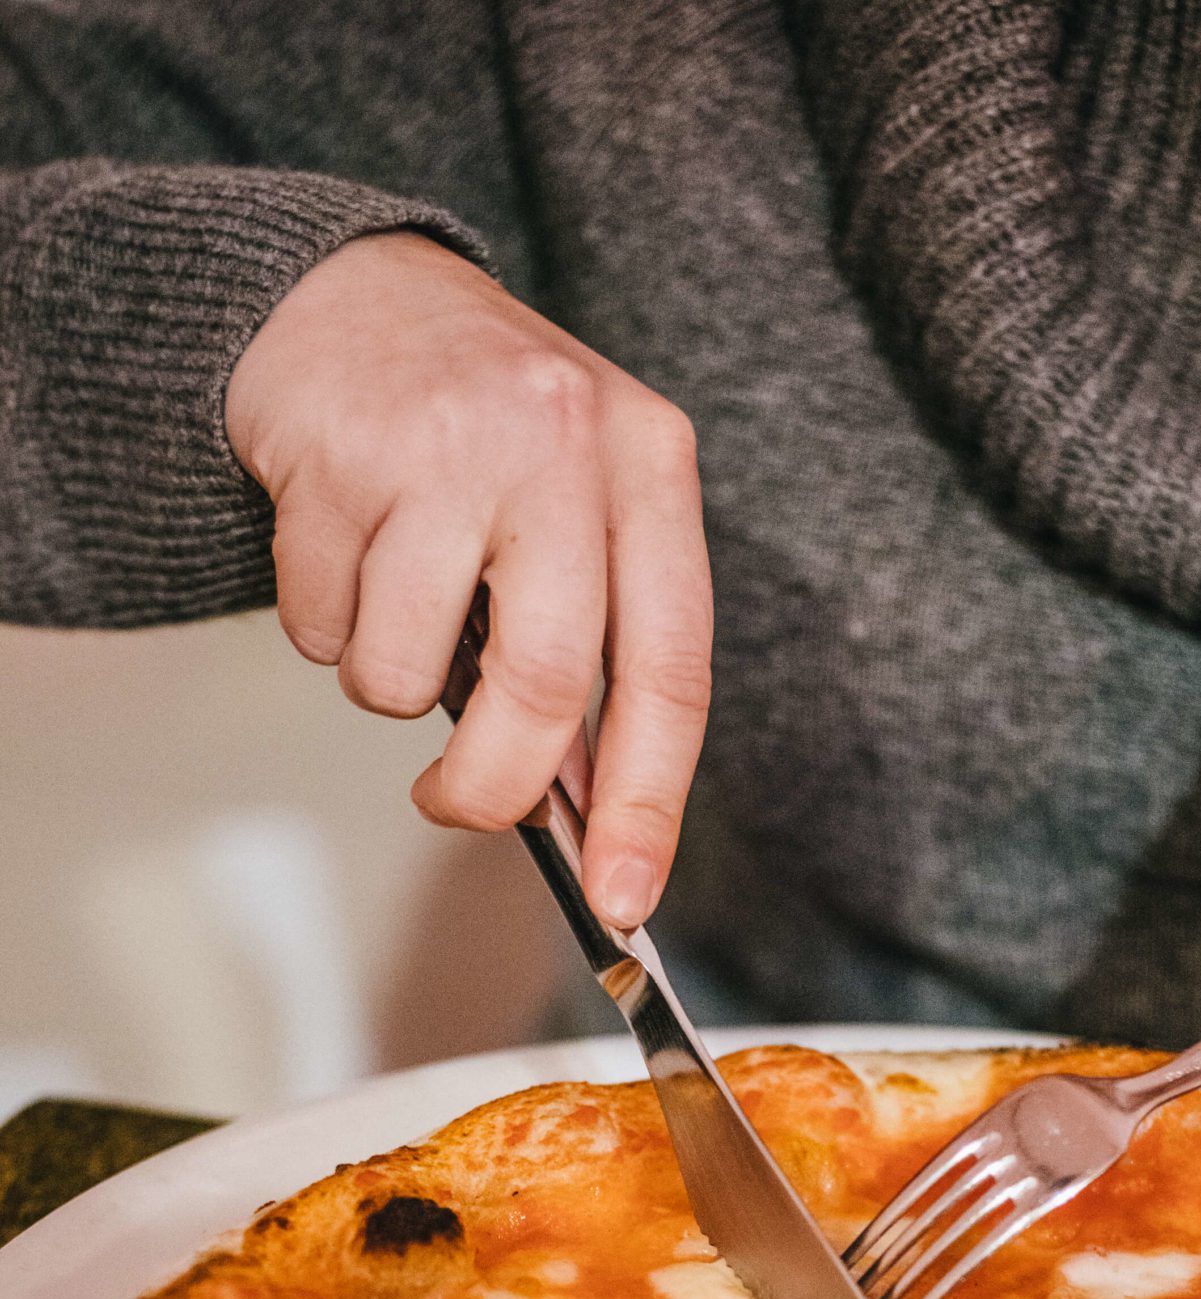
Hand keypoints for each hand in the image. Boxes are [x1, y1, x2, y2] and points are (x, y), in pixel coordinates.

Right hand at [225, 232, 711, 926]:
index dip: (649, 804)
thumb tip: (585, 807)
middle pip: (543, 689)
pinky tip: (341, 547)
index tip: (625, 898)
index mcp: (648, 466)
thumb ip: (596, 638)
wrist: (350, 289)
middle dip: (492, 787)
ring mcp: (446, 443)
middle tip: (455, 805)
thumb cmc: (482, 426)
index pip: (671, 670)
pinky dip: (322, 625)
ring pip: (404, 673)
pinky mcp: (335, 454)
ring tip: (391, 602)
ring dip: (385, 683)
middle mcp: (561, 445)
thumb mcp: (579, 502)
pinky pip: (319, 626)